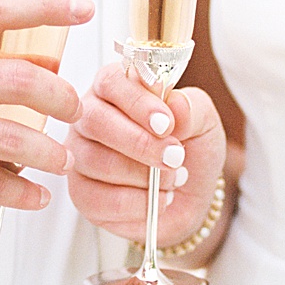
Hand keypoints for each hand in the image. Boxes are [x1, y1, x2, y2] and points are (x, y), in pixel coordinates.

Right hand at [0, 0, 92, 217]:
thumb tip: (38, 51)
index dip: (45, 5)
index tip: (80, 8)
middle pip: (18, 80)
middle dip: (61, 97)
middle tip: (73, 108)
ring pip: (12, 138)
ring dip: (49, 151)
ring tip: (61, 158)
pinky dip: (22, 193)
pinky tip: (36, 194)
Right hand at [67, 61, 225, 244]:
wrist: (190, 196)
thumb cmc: (191, 150)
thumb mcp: (204, 123)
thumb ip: (192, 109)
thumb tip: (175, 104)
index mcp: (116, 89)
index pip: (111, 81)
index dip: (137, 103)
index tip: (167, 123)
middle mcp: (90, 118)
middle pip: (96, 121)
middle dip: (140, 143)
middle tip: (175, 157)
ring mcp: (80, 156)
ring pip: (97, 162)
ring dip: (144, 176)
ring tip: (173, 179)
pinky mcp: (81, 193)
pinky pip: (99, 199)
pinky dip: (138, 203)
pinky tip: (158, 199)